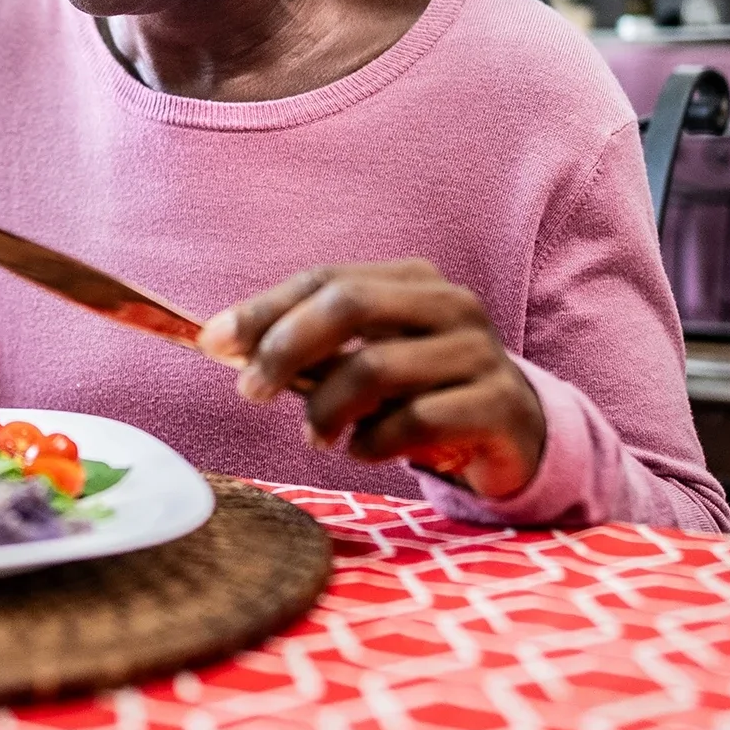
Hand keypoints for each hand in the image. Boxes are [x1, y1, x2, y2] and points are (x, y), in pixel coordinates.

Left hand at [198, 259, 546, 497]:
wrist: (515, 432)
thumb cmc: (423, 392)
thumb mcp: (370, 359)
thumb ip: (311, 348)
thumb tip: (222, 343)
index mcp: (412, 280)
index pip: (325, 279)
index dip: (264, 309)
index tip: (213, 343)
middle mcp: (449, 304)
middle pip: (349, 306)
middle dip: (286, 349)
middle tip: (251, 392)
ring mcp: (478, 352)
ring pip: (377, 366)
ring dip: (328, 408)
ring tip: (316, 436)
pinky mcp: (497, 404)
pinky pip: (416, 420)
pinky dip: (373, 443)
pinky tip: (364, 450)